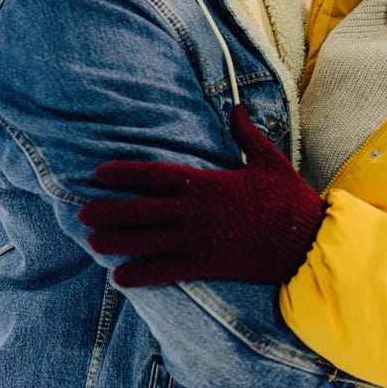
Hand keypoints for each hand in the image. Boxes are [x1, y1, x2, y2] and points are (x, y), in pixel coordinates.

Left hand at [78, 105, 323, 286]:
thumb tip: (235, 109)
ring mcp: (198, 240)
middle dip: (109, 210)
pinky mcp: (206, 265)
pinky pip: (164, 271)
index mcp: (208, 182)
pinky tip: (118, 278)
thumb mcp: (269, 161)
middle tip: (81, 213)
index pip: (156, 175)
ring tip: (90, 242)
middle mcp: (196, 211)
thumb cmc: (289, 199)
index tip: (99, 173)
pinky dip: (139, 275)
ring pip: (146, 240)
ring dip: (116, 241)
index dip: (125, 173)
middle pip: (141, 209)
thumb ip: (247, 135)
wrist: (305, 240)